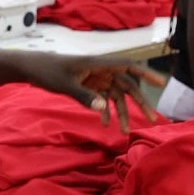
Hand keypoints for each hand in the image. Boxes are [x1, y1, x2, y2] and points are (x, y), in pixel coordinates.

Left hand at [21, 55, 167, 131]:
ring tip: (125, 131)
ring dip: (121, 112)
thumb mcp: (65, 85)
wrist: (32, 69)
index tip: (161, 83)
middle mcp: (101, 69)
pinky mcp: (89, 84)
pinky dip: (105, 110)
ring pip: (116, 95)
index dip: (146, 74)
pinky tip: (104, 124)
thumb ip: (85, 96)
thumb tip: (104, 108)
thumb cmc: (48, 72)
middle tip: (151, 119)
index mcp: (99, 63)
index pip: (128, 66)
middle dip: (139, 103)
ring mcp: (96, 77)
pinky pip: (104, 98)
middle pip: (127, 85)